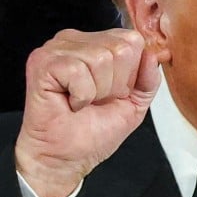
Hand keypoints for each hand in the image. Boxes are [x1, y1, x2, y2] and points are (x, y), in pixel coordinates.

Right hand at [15, 29, 160, 196]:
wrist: (66, 156)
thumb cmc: (94, 130)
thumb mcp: (135, 103)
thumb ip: (149, 79)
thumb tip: (153, 55)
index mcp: (98, 44)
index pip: (133, 40)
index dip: (132, 73)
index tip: (115, 93)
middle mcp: (76, 41)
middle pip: (121, 48)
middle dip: (116, 84)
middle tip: (97, 99)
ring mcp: (56, 49)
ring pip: (101, 58)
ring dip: (98, 91)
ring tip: (83, 101)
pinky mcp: (43, 62)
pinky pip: (78, 70)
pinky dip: (81, 95)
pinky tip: (71, 102)